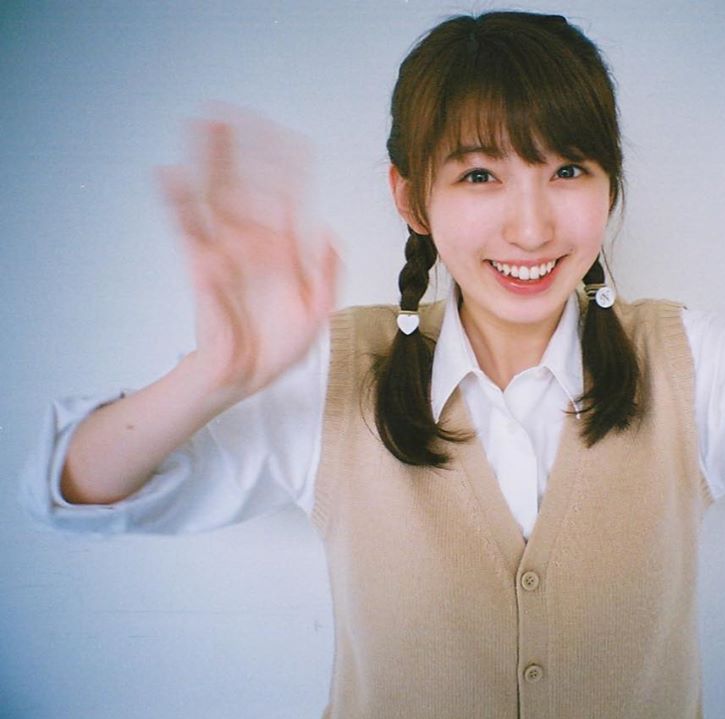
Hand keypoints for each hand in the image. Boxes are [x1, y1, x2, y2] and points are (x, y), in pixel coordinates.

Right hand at [157, 113, 338, 402]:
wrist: (246, 376)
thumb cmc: (279, 347)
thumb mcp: (319, 311)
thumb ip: (328, 273)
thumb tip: (329, 235)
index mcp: (285, 248)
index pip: (288, 196)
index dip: (288, 167)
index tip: (292, 137)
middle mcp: (254, 242)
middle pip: (246, 183)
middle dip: (242, 148)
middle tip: (235, 110)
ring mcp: (226, 251)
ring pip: (215, 193)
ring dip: (208, 159)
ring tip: (202, 123)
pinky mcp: (202, 267)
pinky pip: (187, 228)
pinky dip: (176, 201)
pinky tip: (169, 173)